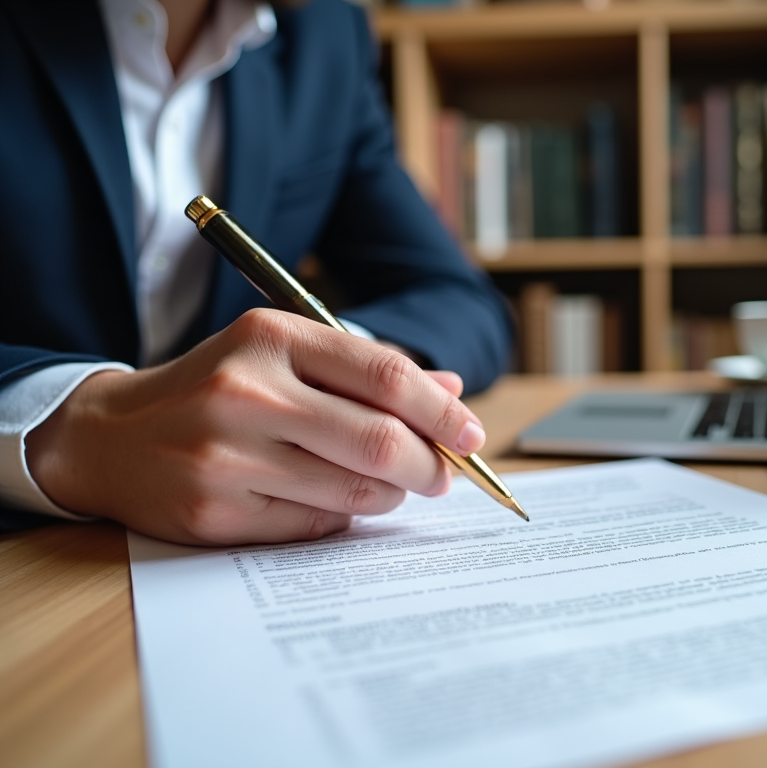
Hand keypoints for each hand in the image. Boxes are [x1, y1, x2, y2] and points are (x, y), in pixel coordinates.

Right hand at [25, 309, 485, 545]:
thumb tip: (452, 392)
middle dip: (431, 465)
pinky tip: (330, 497)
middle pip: (381, 440)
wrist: (112, 436)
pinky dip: (342, 514)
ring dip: (391, 493)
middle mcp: (246, 391)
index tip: (472, 435)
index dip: (442, 411)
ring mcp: (225, 456)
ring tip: (390, 484)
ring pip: (356, 489)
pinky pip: (316, 523)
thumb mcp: (284, 355)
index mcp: (271, 336)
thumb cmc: (218, 388)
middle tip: (443, 475)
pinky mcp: (214, 513)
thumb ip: (368, 371)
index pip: (385, 375)